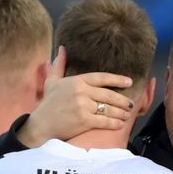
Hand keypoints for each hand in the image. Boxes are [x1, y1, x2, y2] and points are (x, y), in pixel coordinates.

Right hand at [19, 45, 134, 146]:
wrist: (41, 125)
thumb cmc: (48, 104)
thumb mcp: (52, 81)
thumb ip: (59, 65)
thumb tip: (63, 48)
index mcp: (77, 81)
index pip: (101, 77)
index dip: (117, 79)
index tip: (129, 81)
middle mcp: (81, 92)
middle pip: (109, 94)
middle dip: (123, 100)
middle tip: (131, 104)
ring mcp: (83, 106)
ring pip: (109, 108)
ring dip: (121, 112)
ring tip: (127, 115)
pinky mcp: (84, 120)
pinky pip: (104, 121)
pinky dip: (114, 123)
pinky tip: (120, 124)